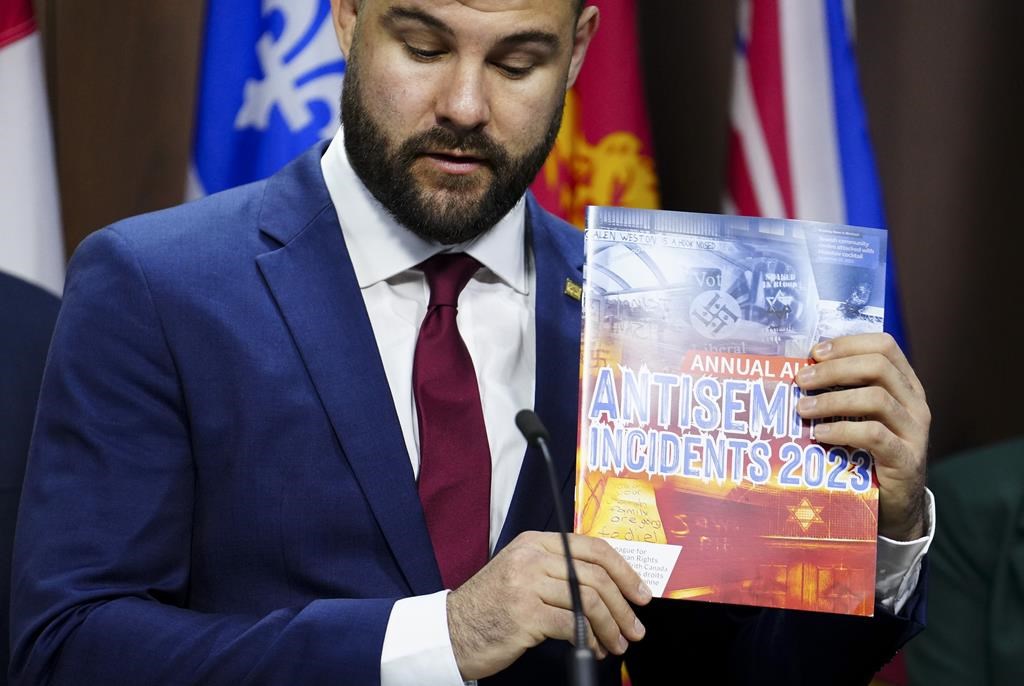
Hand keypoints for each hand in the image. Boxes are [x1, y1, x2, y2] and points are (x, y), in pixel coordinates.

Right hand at [446, 531, 651, 680]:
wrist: (452, 630)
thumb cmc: (490, 606)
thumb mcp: (521, 573)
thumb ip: (558, 570)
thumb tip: (608, 587)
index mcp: (535, 542)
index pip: (593, 548)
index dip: (624, 571)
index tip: (640, 593)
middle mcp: (532, 557)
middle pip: (596, 575)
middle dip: (624, 606)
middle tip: (635, 627)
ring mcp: (527, 584)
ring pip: (589, 601)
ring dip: (611, 627)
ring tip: (617, 643)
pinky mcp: (525, 614)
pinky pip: (573, 625)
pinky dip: (590, 640)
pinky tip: (592, 649)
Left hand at [795, 333, 929, 540]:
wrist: (896, 503)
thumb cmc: (869, 452)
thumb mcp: (860, 416)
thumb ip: (844, 392)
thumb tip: (802, 370)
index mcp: (905, 384)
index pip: (884, 346)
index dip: (848, 344)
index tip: (815, 353)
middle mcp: (915, 402)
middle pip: (878, 367)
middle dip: (834, 369)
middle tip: (801, 380)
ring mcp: (914, 431)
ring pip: (876, 398)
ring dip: (832, 400)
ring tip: (802, 409)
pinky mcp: (906, 459)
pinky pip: (874, 435)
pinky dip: (842, 430)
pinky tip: (820, 434)